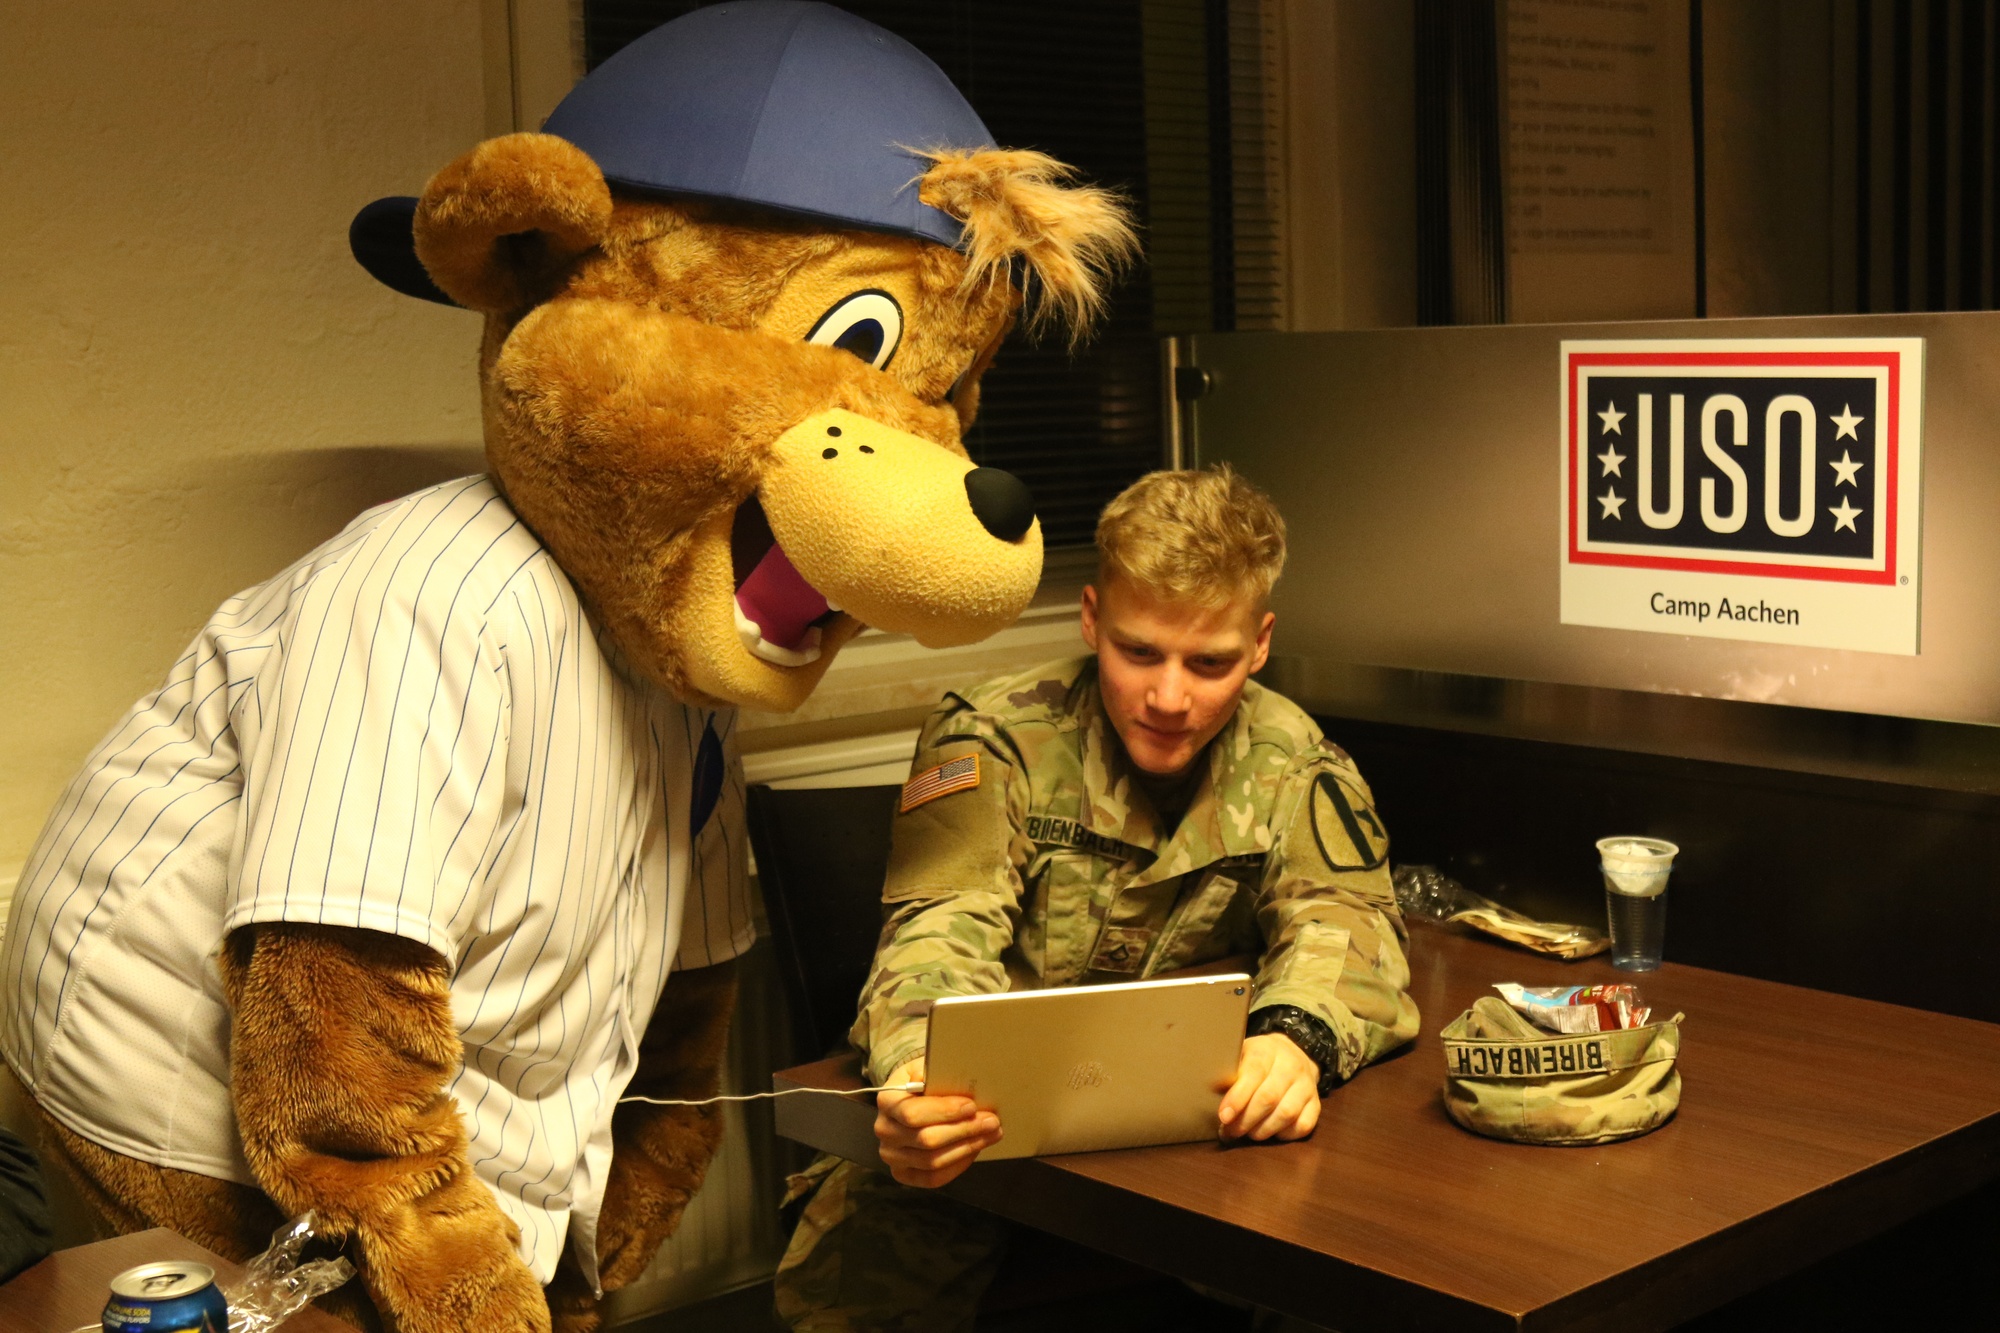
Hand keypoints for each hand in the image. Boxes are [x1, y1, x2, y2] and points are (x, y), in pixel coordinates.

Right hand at [872, 1059, 1002, 1187]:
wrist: (910, 1099)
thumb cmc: (924, 1082)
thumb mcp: (926, 1067)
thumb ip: (932, 1072)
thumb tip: (932, 1079)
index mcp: (887, 1101)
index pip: (912, 1113)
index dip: (944, 1112)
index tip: (971, 1106)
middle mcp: (884, 1131)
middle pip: (926, 1139)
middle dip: (964, 1130)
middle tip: (991, 1121)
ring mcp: (892, 1155)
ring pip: (932, 1161)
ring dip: (966, 1147)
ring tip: (990, 1134)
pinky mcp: (903, 1173)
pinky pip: (932, 1179)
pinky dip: (957, 1166)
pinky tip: (974, 1150)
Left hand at [1217, 1033, 1320, 1142]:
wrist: (1291, 1055)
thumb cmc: (1256, 1060)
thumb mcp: (1239, 1056)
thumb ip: (1228, 1072)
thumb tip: (1214, 1091)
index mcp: (1267, 1050)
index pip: (1254, 1073)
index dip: (1238, 1097)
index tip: (1224, 1116)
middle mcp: (1291, 1065)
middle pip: (1269, 1097)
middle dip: (1246, 1120)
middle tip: (1230, 1131)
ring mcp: (1307, 1085)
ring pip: (1286, 1114)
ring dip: (1262, 1130)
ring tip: (1247, 1133)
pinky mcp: (1316, 1104)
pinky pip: (1302, 1126)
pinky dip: (1284, 1135)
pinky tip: (1270, 1133)